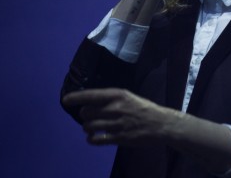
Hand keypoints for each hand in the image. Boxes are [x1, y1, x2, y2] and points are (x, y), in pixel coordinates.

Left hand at [62, 88, 182, 146]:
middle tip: (89, 117)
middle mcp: (115, 108)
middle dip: (85, 115)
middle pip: (87, 112)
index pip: (91, 95)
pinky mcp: (118, 138)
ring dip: (87, 128)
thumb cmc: (144, 109)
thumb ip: (112, 100)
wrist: (160, 124)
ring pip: (89, 126)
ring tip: (92, 128)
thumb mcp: (129, 98)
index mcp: (118, 95)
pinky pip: (96, 140)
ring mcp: (116, 124)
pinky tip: (94, 138)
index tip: (65, 100)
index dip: (76, 97)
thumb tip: (91, 104)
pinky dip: (91, 139)